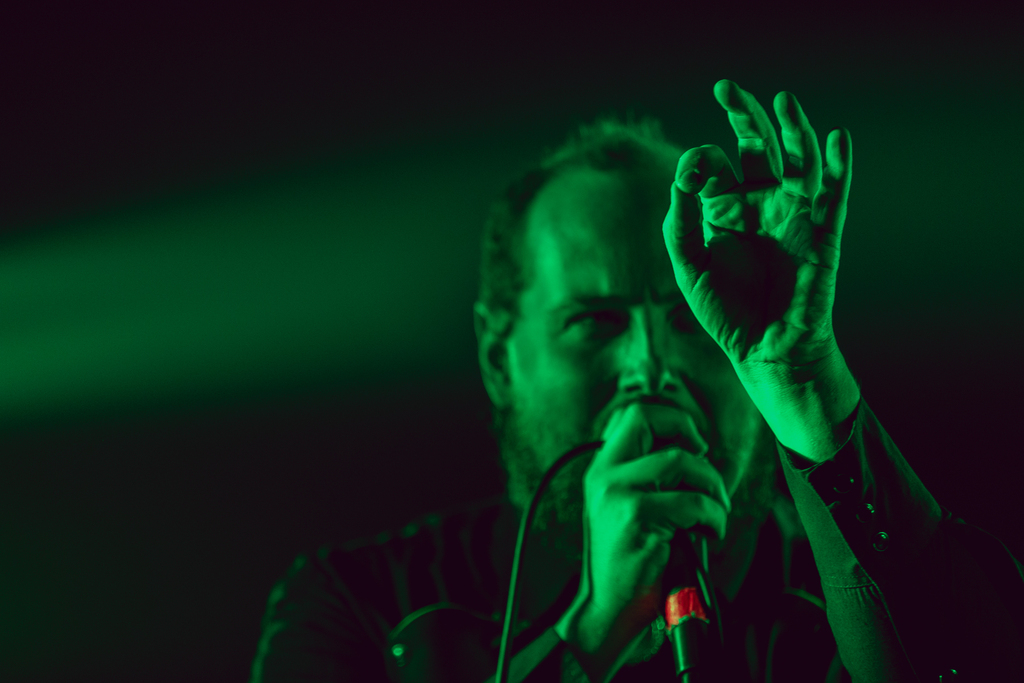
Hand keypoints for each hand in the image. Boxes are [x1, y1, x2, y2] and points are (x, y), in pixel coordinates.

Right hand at [555, 402, 730, 681]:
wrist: (607, 614)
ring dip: (712, 489)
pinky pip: (693, 502)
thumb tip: (695, 454)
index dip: (672, 420)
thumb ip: (650, 481)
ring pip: (681, 461)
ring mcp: (617, 494)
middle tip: (703, 469)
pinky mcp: (636, 518)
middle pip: (648, 418)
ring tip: (713, 517)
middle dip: (689, 434)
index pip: (635, 414)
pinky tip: (708, 535)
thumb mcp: (629, 513)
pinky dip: (713, 519)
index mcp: (602, 471)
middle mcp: (604, 476)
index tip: (694, 446)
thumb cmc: (629, 568)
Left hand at [662, 79, 852, 370]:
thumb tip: (686, 176)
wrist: (765, 349)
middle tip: (726, 88)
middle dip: (743, 116)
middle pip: (755, 147)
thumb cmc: (726, 310)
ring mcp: (794, 215)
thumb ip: (681, 222)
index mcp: (725, 208)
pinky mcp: (823, 234)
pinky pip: (834, 196)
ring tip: (783, 101)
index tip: (690, 181)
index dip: (699, 164)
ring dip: (792, 130)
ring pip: (797, 162)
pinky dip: (838, 167)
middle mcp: (760, 204)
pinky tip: (836, 138)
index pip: (713, 165)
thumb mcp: (689, 266)